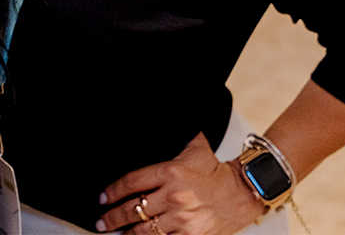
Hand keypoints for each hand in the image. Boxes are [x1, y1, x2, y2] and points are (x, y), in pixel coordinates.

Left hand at [97, 134, 263, 234]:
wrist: (243, 193)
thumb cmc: (217, 173)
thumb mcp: (195, 148)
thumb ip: (176, 138)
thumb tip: (164, 120)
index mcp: (170, 172)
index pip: (131, 183)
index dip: (112, 192)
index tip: (102, 198)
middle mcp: (173, 196)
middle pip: (132, 209)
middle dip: (112, 217)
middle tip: (101, 221)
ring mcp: (182, 218)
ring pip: (144, 229)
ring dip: (126, 232)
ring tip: (116, 232)